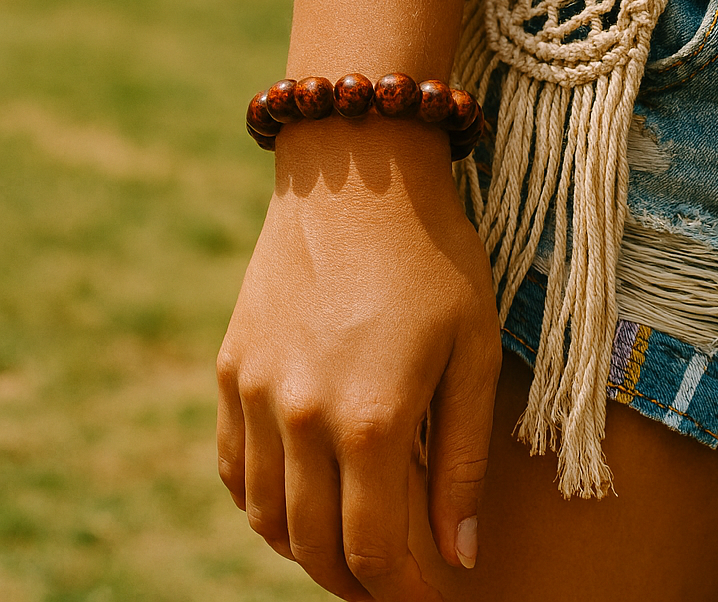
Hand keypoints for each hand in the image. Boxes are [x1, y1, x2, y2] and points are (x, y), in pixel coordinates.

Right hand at [216, 116, 501, 598]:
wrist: (358, 170)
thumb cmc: (434, 255)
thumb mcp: (473, 352)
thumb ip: (463, 461)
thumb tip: (458, 556)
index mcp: (371, 421)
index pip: (373, 552)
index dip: (400, 591)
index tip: (425, 595)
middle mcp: (301, 417)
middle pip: (314, 546)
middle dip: (354, 582)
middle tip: (389, 581)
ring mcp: (256, 392)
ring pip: (265, 516)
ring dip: (304, 548)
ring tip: (346, 546)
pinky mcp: (231, 366)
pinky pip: (232, 465)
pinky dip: (258, 502)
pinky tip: (295, 497)